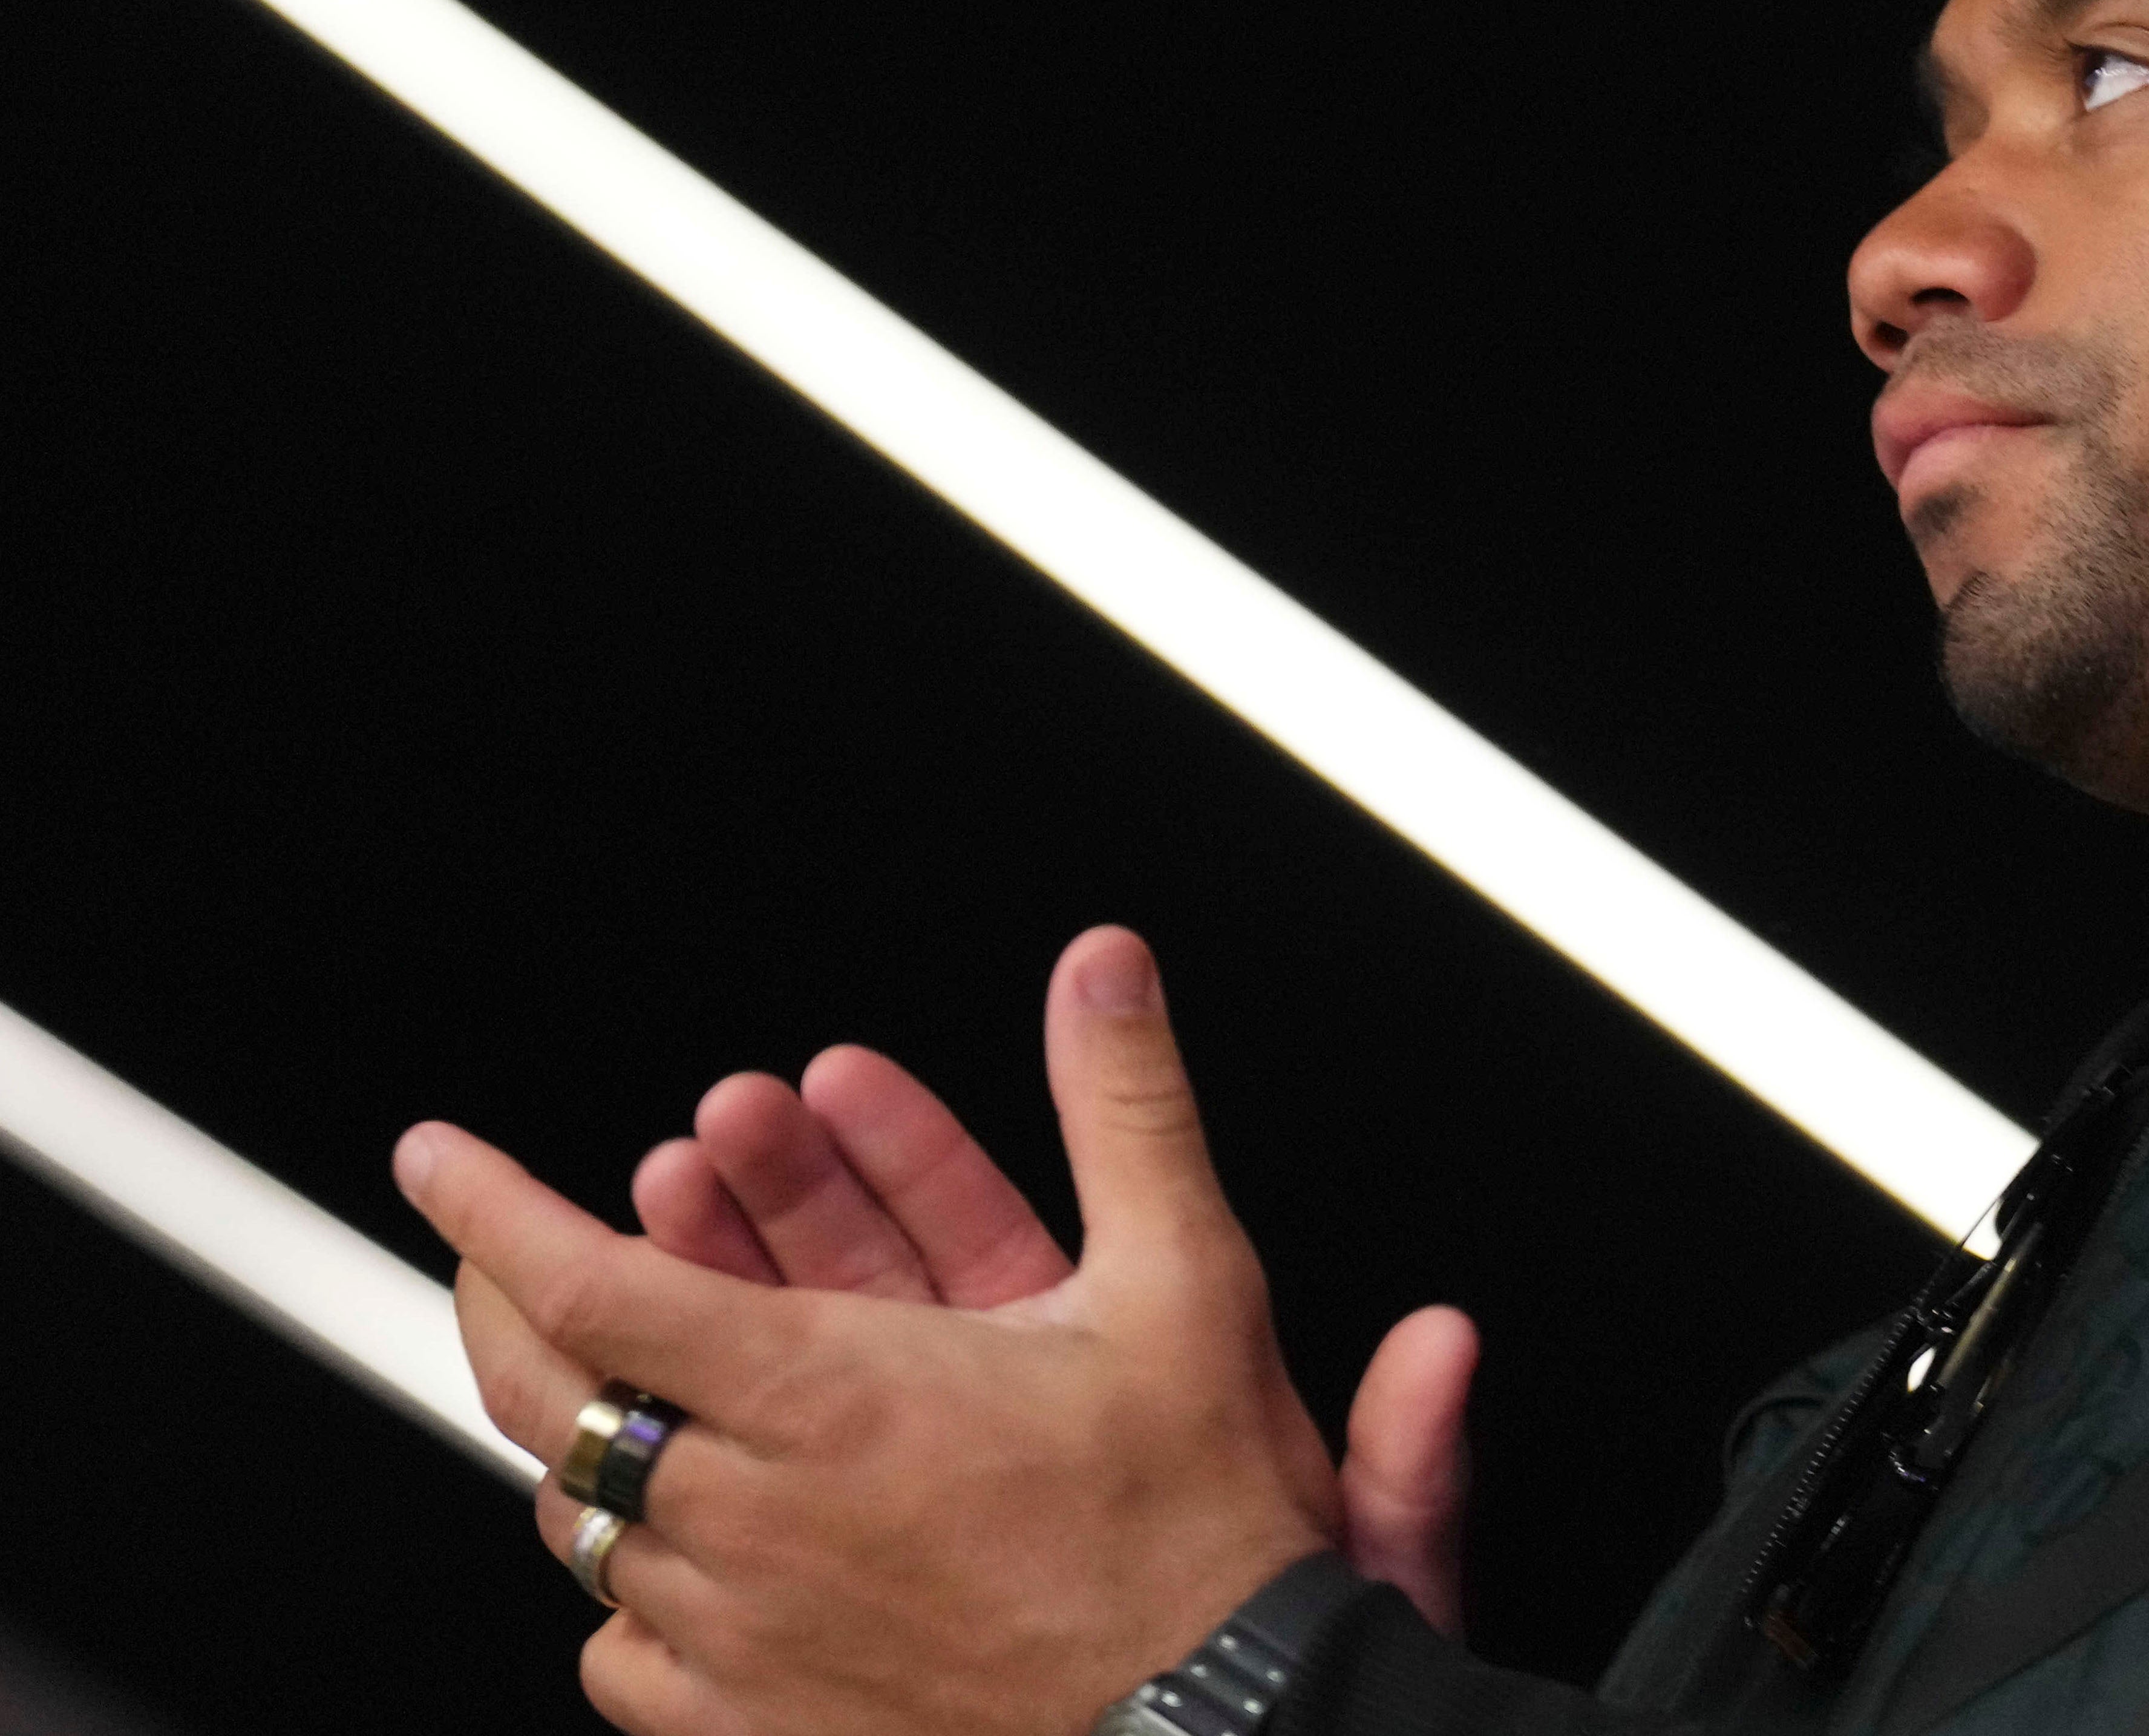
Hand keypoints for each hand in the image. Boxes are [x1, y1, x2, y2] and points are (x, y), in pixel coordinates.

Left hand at [399, 928, 1343, 1735]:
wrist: (1220, 1728)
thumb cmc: (1195, 1531)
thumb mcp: (1182, 1280)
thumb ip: (1125, 1105)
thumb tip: (1104, 973)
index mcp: (829, 1393)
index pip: (591, 1285)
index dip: (493, 1210)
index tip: (442, 1161)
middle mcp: (754, 1515)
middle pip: (548, 1397)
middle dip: (502, 1300)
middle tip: (502, 1251)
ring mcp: (742, 1632)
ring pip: (585, 1519)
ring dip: (592, 1432)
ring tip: (630, 1382)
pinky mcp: (756, 1724)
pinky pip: (622, 1655)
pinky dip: (628, 1590)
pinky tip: (677, 1554)